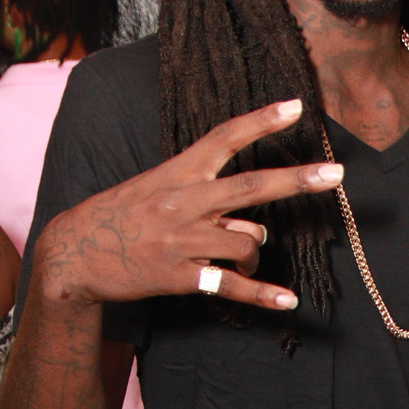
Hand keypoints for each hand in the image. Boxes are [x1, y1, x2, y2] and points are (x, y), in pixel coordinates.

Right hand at [33, 99, 343, 312]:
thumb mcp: (153, 188)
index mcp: (178, 173)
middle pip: (250, 187)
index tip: (296, 106)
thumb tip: (248, 220)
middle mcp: (184, 202)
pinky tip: (287, 301)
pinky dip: (263, 295)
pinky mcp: (180, 276)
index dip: (260, 121)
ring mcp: (182, 239)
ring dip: (255, 255)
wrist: (73, 254)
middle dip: (296, 180)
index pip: (224, 138)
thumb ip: (201, 194)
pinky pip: (233, 285)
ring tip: (242, 265)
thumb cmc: (119, 218)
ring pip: (247, 241)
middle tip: (335, 173)